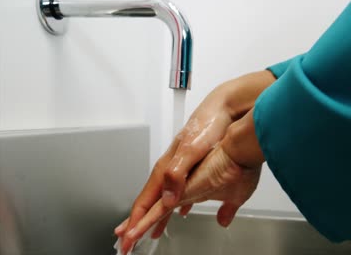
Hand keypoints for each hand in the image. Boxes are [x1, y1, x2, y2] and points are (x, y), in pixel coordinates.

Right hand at [117, 108, 264, 253]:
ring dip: (156, 216)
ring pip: (164, 198)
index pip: (145, 201)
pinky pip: (178, 192)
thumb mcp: (192, 151)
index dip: (134, 222)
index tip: (127, 239)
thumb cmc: (208, 126)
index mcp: (166, 168)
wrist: (223, 109)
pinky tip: (180, 211)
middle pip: (150, 202)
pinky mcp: (192, 166)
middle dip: (138, 223)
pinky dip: (174, 206)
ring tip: (152, 231)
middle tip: (130, 241)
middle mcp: (170, 168)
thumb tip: (168, 200)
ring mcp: (180, 168)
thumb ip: (177, 174)